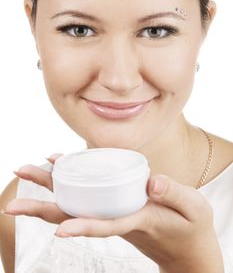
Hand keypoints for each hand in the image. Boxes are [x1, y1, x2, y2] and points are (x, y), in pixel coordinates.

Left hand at [6, 154, 223, 272]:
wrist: (187, 247)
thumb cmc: (191, 228)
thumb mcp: (194, 209)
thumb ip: (175, 194)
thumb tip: (154, 181)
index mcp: (138, 221)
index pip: (107, 225)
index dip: (84, 227)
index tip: (60, 231)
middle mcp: (118, 220)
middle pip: (77, 215)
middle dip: (45, 207)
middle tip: (14, 198)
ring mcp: (113, 214)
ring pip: (77, 205)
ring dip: (51, 190)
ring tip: (31, 170)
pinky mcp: (114, 208)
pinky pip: (87, 196)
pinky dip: (72, 182)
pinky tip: (61, 168)